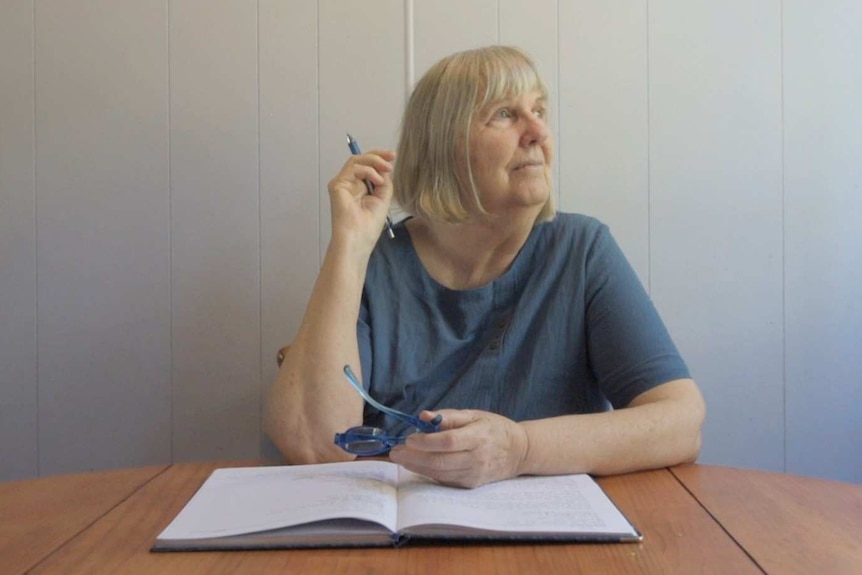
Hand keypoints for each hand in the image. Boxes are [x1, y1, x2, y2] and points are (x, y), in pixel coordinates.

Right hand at [327, 149, 395, 249]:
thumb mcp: (383, 197)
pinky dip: (368, 171)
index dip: (380, 158)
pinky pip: (353, 168)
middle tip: (391, 156)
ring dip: (375, 161)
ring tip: (387, 169)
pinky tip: (377, 181)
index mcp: (360, 187)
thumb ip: (383, 180)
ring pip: (356, 160)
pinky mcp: (337, 185)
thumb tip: (384, 167)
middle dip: (378, 155)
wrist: (359, 238)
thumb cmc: (369, 225)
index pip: (368, 166)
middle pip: (361, 160)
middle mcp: (350, 183)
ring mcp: (342, 183)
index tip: (393, 156)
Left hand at [388, 409, 529, 488]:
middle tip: (395, 452)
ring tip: (400, 458)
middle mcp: (477, 458)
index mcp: (479, 437)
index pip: (448, 442)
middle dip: (413, 458)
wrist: (519, 452)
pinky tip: (417, 465)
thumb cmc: (494, 428)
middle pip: (440, 461)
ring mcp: (474, 474)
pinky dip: (428, 473)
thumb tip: (423, 416)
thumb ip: (448, 416)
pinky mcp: (470, 484)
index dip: (426, 442)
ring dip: (416, 467)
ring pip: (440, 474)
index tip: (409, 438)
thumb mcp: (474, 414)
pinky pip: (445, 480)